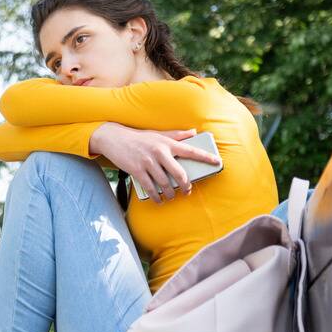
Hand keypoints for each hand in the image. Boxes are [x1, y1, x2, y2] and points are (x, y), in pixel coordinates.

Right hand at [89, 123, 221, 204]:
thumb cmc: (139, 137)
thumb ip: (176, 135)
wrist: (114, 138)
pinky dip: (156, 197)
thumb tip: (194, 132)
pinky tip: (159, 200)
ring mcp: (148, 163)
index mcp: (167, 143)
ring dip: (170, 194)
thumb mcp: (158, 134)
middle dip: (185, 185)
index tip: (217, 162)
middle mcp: (159, 152)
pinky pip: (150, 188)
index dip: (205, 157)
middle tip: (187, 191)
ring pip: (165, 184)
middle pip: (179, 173)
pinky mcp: (137, 171)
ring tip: (172, 196)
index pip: (191, 150)